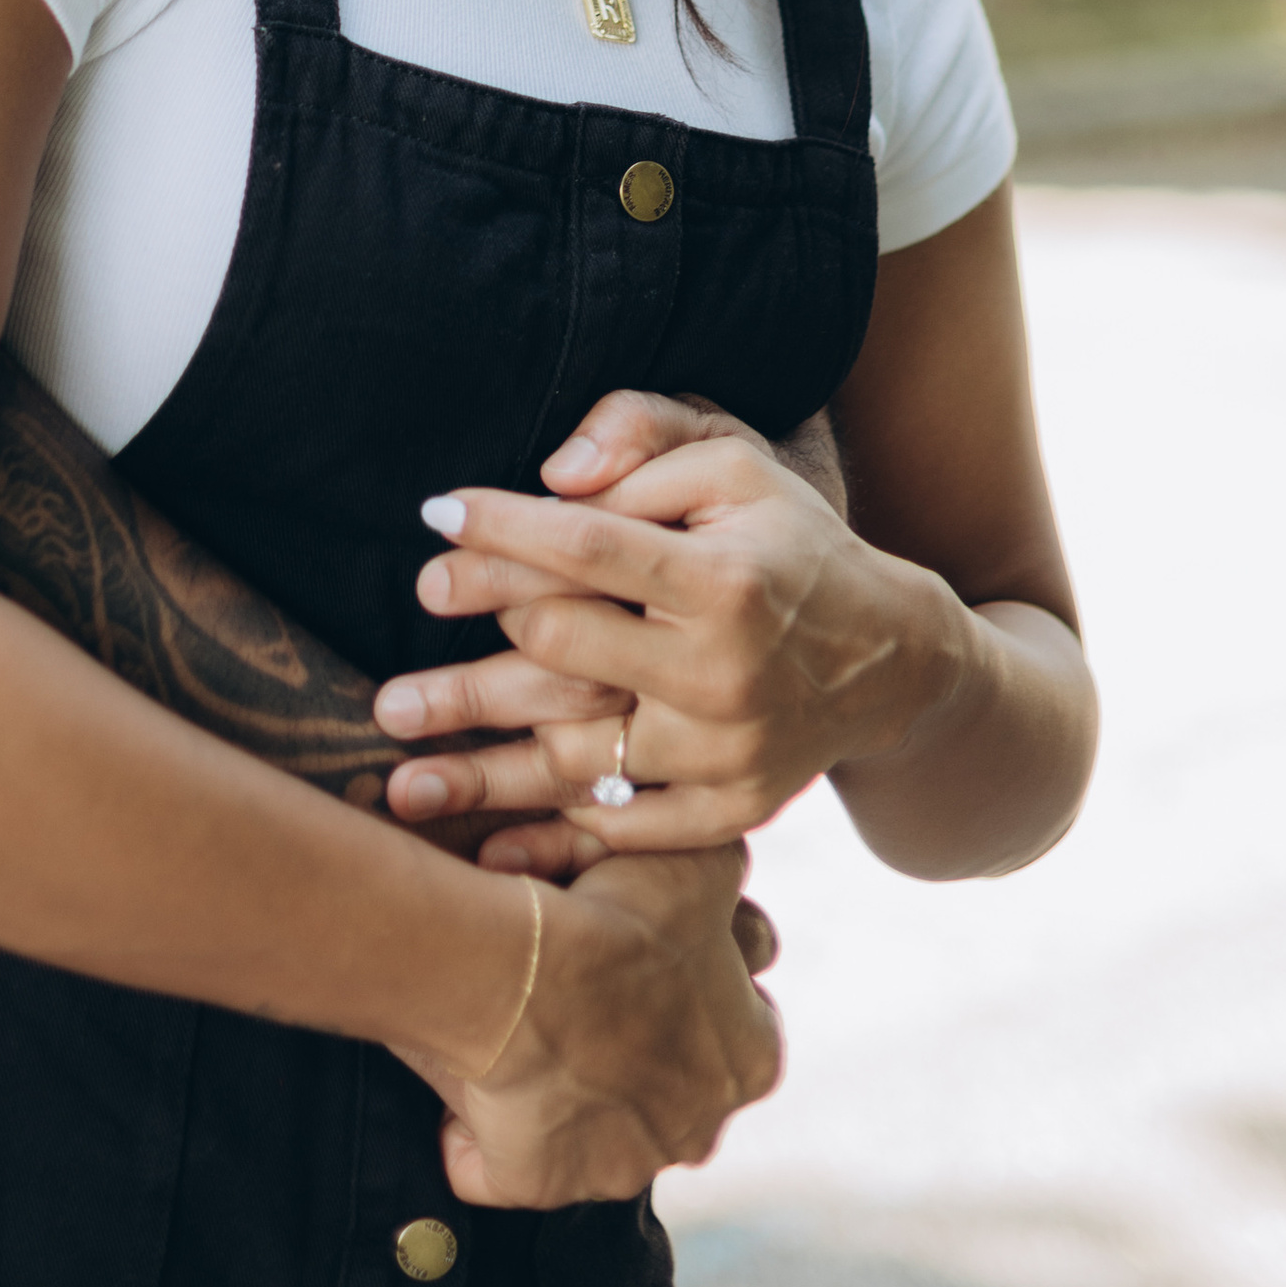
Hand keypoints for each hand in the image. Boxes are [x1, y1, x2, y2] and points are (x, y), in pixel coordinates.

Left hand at [376, 418, 958, 854]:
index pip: (592, 546)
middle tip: (395, 658)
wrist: (890, 657)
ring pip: (578, 759)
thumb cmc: (788, 540)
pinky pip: (626, 833)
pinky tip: (484, 850)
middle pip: (565, 655)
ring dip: (481, 773)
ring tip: (396, 782)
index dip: (505, 527)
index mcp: (724, 578)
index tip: (435, 512)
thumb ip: (645, 437)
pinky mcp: (729, 811)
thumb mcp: (736, 459)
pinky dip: (555, 844)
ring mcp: (725, 753)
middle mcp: (724, 672)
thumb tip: (552, 473)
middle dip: (469, 649)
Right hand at [419, 848, 782, 1208]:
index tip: (648, 950)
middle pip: (670, 1085)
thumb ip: (727, 875)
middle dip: (635, 1046)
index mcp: (750, 1061)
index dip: (696, 982)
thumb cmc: (616, 920)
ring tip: (520, 1026)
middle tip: (584, 987)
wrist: (525, 971)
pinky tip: (469, 1092)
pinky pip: (505, 1171)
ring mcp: (619, 1166)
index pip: (743, 1025)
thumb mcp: (700, 862)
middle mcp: (696, 1129)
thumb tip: (724, 876)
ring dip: (565, 1092)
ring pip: (592, 1130)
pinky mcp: (539, 1183)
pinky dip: (483, 1139)